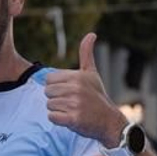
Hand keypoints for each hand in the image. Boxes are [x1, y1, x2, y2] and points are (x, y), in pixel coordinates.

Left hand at [44, 33, 125, 147]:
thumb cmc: (97, 96)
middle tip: (71, 102)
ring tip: (72, 110)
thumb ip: (86, 54)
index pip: (49, 79)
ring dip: (58, 110)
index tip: (69, 91)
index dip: (56, 86)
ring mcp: (75, 104)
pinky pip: (52, 117)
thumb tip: (91, 34)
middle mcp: (76, 89)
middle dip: (57, 98)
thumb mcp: (92, 73)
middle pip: (47, 92)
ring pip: (49, 105)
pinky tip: (70, 118)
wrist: (109, 121)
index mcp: (78, 77)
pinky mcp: (73, 119)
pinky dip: (58, 119)